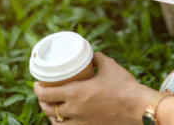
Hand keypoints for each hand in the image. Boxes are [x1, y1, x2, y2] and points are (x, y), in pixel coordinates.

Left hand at [34, 52, 156, 124]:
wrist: (137, 106)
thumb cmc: (123, 85)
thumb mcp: (109, 66)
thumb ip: (97, 58)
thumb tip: (92, 55)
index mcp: (77, 93)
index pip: (47, 94)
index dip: (37, 89)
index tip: (37, 83)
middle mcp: (75, 110)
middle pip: (48, 109)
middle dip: (42, 100)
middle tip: (43, 92)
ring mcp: (81, 122)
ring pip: (56, 122)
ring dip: (50, 114)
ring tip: (52, 106)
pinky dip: (62, 124)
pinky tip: (65, 119)